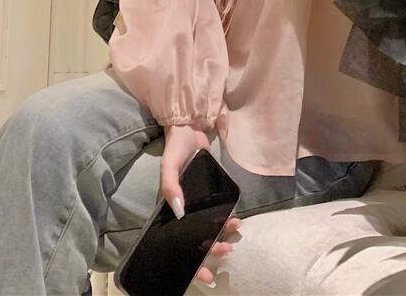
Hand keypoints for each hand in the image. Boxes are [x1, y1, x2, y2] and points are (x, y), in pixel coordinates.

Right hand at [161, 125, 240, 285]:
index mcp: (171, 209)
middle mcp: (185, 209)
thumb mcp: (169, 165)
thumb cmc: (175, 148)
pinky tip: (236, 219)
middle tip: (225, 251)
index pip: (178, 243)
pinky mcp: (210, 192)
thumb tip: (179, 212)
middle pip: (197, 240)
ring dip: (221, 235)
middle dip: (211, 251)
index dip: (191, 263)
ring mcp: (198, 202)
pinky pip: (218, 210)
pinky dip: (226, 217)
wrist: (190, 127)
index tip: (205, 277)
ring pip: (209, 227)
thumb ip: (170, 186)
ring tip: (234, 234)